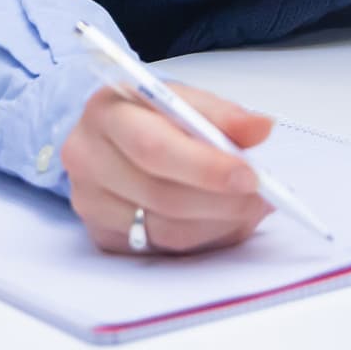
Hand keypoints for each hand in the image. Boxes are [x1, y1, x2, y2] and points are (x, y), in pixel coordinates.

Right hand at [61, 82, 273, 255]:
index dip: (205, 166)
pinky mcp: (102, 235)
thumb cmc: (151, 114)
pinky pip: (161, 249)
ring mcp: (90, 202)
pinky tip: (221, 219)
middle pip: (160, 194)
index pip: (155, 147)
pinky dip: (203, 237)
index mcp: (106, 111)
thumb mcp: (183, 100)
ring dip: (218, 222)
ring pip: (164, 229)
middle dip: (221, 200)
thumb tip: (261, 127)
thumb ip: (223, 115)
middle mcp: (87, 157)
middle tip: (262, 196)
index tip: (250, 175)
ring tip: (249, 206)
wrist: (113, 137)